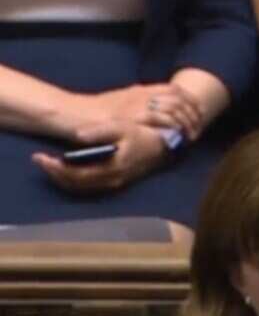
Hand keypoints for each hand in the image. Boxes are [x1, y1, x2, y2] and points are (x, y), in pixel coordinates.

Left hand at [32, 121, 168, 192]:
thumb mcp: (121, 127)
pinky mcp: (115, 182)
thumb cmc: (141, 134)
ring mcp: (114, 184)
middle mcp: (111, 181)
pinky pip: (89, 186)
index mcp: (111, 169)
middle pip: (75, 184)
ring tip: (48, 164)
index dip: (55, 168)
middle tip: (38, 159)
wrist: (164, 146)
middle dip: (54, 173)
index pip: (76, 175)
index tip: (39, 156)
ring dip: (62, 178)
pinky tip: (66, 169)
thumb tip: (77, 136)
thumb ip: (99, 132)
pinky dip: (73, 180)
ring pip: (81, 188)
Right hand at [73, 84, 202, 139]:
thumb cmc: (94, 112)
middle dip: (193, 114)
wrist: (72, 114)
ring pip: (174, 109)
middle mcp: (141, 94)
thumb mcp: (120, 103)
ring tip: (190, 137)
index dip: (191, 101)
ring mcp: (137, 105)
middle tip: (198, 129)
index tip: (199, 114)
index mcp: (140, 89)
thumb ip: (139, 103)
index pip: (175, 89)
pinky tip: (176, 138)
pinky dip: (172, 128)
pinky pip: (160, 120)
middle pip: (179, 99)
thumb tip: (159, 112)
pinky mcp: (131, 118)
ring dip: (186, 123)